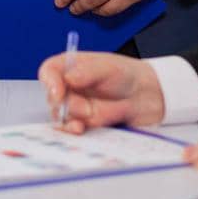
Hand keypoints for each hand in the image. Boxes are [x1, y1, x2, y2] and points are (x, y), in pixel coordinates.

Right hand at [39, 51, 164, 132]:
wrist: (148, 96)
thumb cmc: (126, 75)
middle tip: (86, 109)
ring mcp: (75, 107)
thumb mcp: (109, 67)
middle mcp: (69, 87)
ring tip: (84, 123)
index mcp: (70, 67)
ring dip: (70, 121)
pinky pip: (72, 129)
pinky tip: (81, 131)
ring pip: (61, 117)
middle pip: (53, 98)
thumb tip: (69, 78)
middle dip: (66, 106)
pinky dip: (74, 131)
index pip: (49, 72)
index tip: (58, 93)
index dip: (50, 82)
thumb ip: (88, 71)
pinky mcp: (84, 123)